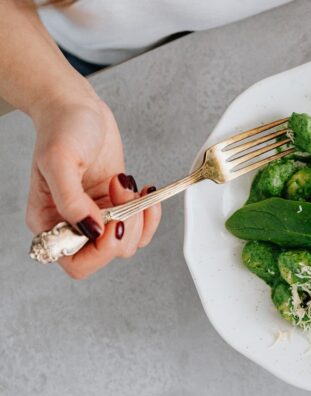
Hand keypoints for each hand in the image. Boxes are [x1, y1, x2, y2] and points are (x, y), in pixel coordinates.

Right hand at [25, 97, 161, 278]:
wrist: (79, 107)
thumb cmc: (62, 128)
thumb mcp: (59, 161)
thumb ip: (71, 202)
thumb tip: (91, 231)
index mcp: (49, 222)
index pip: (76, 262)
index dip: (100, 251)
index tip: (115, 223)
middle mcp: (74, 224)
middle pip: (108, 254)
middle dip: (125, 227)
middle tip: (122, 196)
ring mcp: (98, 216)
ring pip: (129, 241)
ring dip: (138, 215)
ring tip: (125, 184)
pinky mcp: (117, 205)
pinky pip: (141, 225)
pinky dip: (150, 212)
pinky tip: (145, 192)